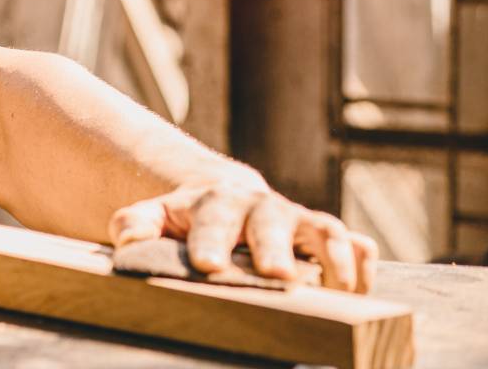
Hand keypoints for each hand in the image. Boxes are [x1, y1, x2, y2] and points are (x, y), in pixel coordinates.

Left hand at [107, 175, 377, 292]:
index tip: (208, 266)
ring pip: (322, 229)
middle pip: (271, 222)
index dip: (211, 242)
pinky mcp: (324, 238)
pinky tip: (361, 287)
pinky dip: (362, 263)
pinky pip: (355, 245)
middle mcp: (261, 207)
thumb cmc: (185, 221)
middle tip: (276, 275)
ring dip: (332, 255)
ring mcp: (297, 221)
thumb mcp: (154, 217)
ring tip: (338, 287)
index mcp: (215, 202)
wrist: (223, 201)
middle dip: (274, 248)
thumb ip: (136, 225)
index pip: (212, 221)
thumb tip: (126, 239)